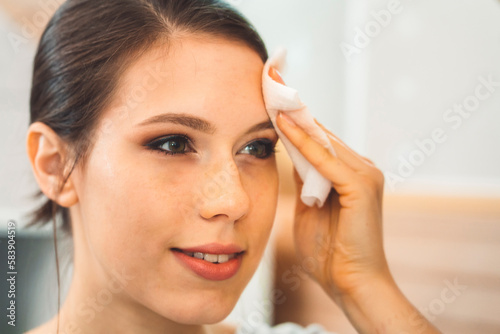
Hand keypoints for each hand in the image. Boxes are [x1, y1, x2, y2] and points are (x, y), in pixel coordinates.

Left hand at [270, 67, 440, 333]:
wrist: (350, 284)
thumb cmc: (328, 252)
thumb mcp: (309, 208)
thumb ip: (305, 181)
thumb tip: (290, 156)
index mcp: (348, 173)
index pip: (316, 137)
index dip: (292, 116)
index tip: (268, 94)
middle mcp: (360, 166)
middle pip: (319, 131)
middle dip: (292, 107)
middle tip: (267, 78)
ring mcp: (365, 173)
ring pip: (322, 138)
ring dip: (294, 116)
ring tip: (269, 91)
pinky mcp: (361, 186)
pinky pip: (324, 159)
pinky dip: (302, 141)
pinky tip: (281, 123)